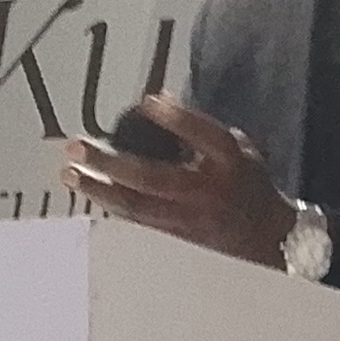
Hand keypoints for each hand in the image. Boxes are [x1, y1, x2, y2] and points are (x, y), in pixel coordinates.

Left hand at [62, 94, 294, 266]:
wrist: (269, 239)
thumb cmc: (251, 186)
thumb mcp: (242, 150)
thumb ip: (202, 133)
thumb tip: (164, 104)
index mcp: (230, 163)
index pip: (204, 136)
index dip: (178, 119)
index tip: (149, 101)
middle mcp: (206, 191)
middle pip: (152, 177)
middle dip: (110, 162)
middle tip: (78, 147)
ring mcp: (188, 217)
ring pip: (135, 205)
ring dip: (98, 189)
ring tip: (70, 174)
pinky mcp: (175, 236)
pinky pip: (136, 219)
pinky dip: (110, 205)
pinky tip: (89, 192)